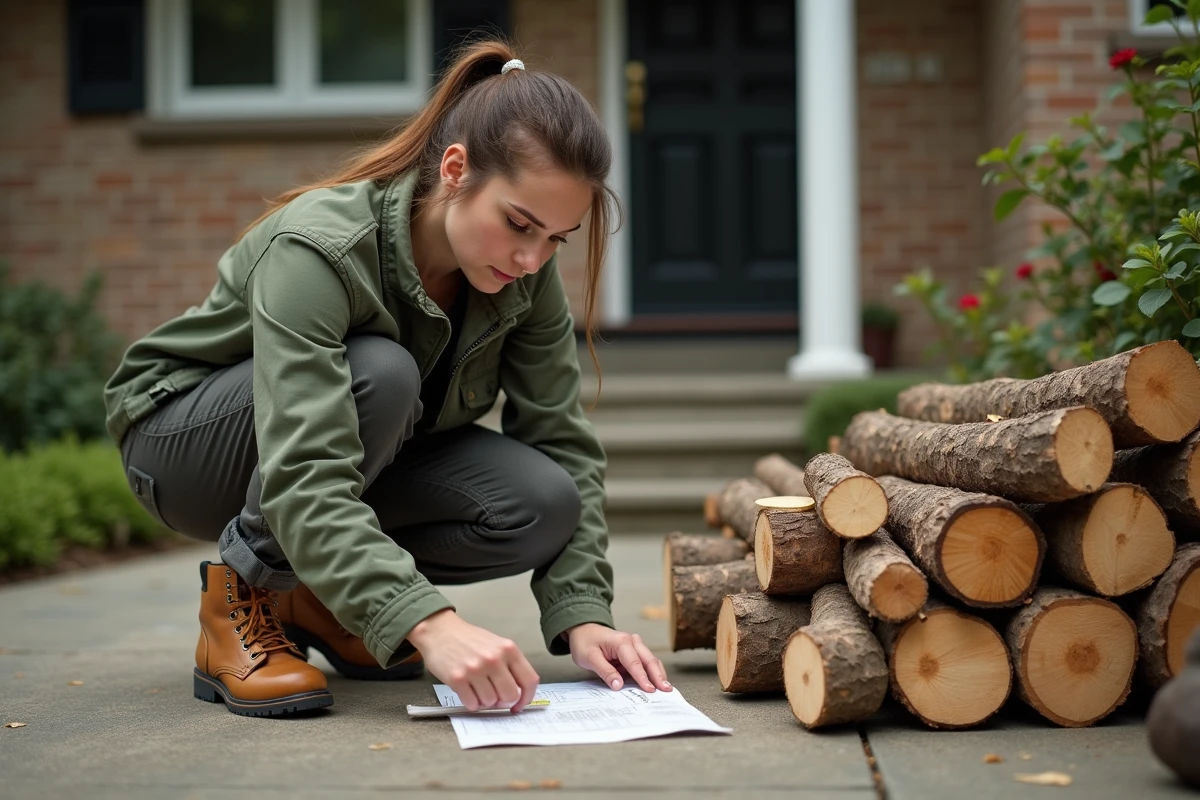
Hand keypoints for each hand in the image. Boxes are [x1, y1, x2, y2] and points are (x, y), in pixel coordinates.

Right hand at [407, 609, 539, 712]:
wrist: (439, 631)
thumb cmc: (468, 639)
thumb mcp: (496, 644)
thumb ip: (509, 665)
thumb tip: (519, 692)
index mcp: (508, 649)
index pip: (529, 680)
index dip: (526, 698)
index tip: (520, 705)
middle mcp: (494, 659)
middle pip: (511, 695)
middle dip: (504, 701)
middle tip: (495, 697)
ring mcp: (475, 669)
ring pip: (491, 702)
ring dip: (485, 702)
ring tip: (477, 689)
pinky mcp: (458, 679)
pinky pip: (472, 704)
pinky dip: (471, 703)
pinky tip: (468, 692)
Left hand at [564, 623, 671, 692]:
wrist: (583, 630)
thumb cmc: (584, 642)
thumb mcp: (589, 658)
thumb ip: (605, 671)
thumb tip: (618, 685)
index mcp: (621, 641)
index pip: (635, 663)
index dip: (643, 678)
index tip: (650, 690)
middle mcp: (632, 641)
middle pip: (649, 660)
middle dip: (659, 676)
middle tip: (667, 689)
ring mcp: (634, 645)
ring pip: (650, 660)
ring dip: (658, 674)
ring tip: (666, 688)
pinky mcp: (634, 651)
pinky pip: (645, 662)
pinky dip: (652, 672)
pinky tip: (657, 682)